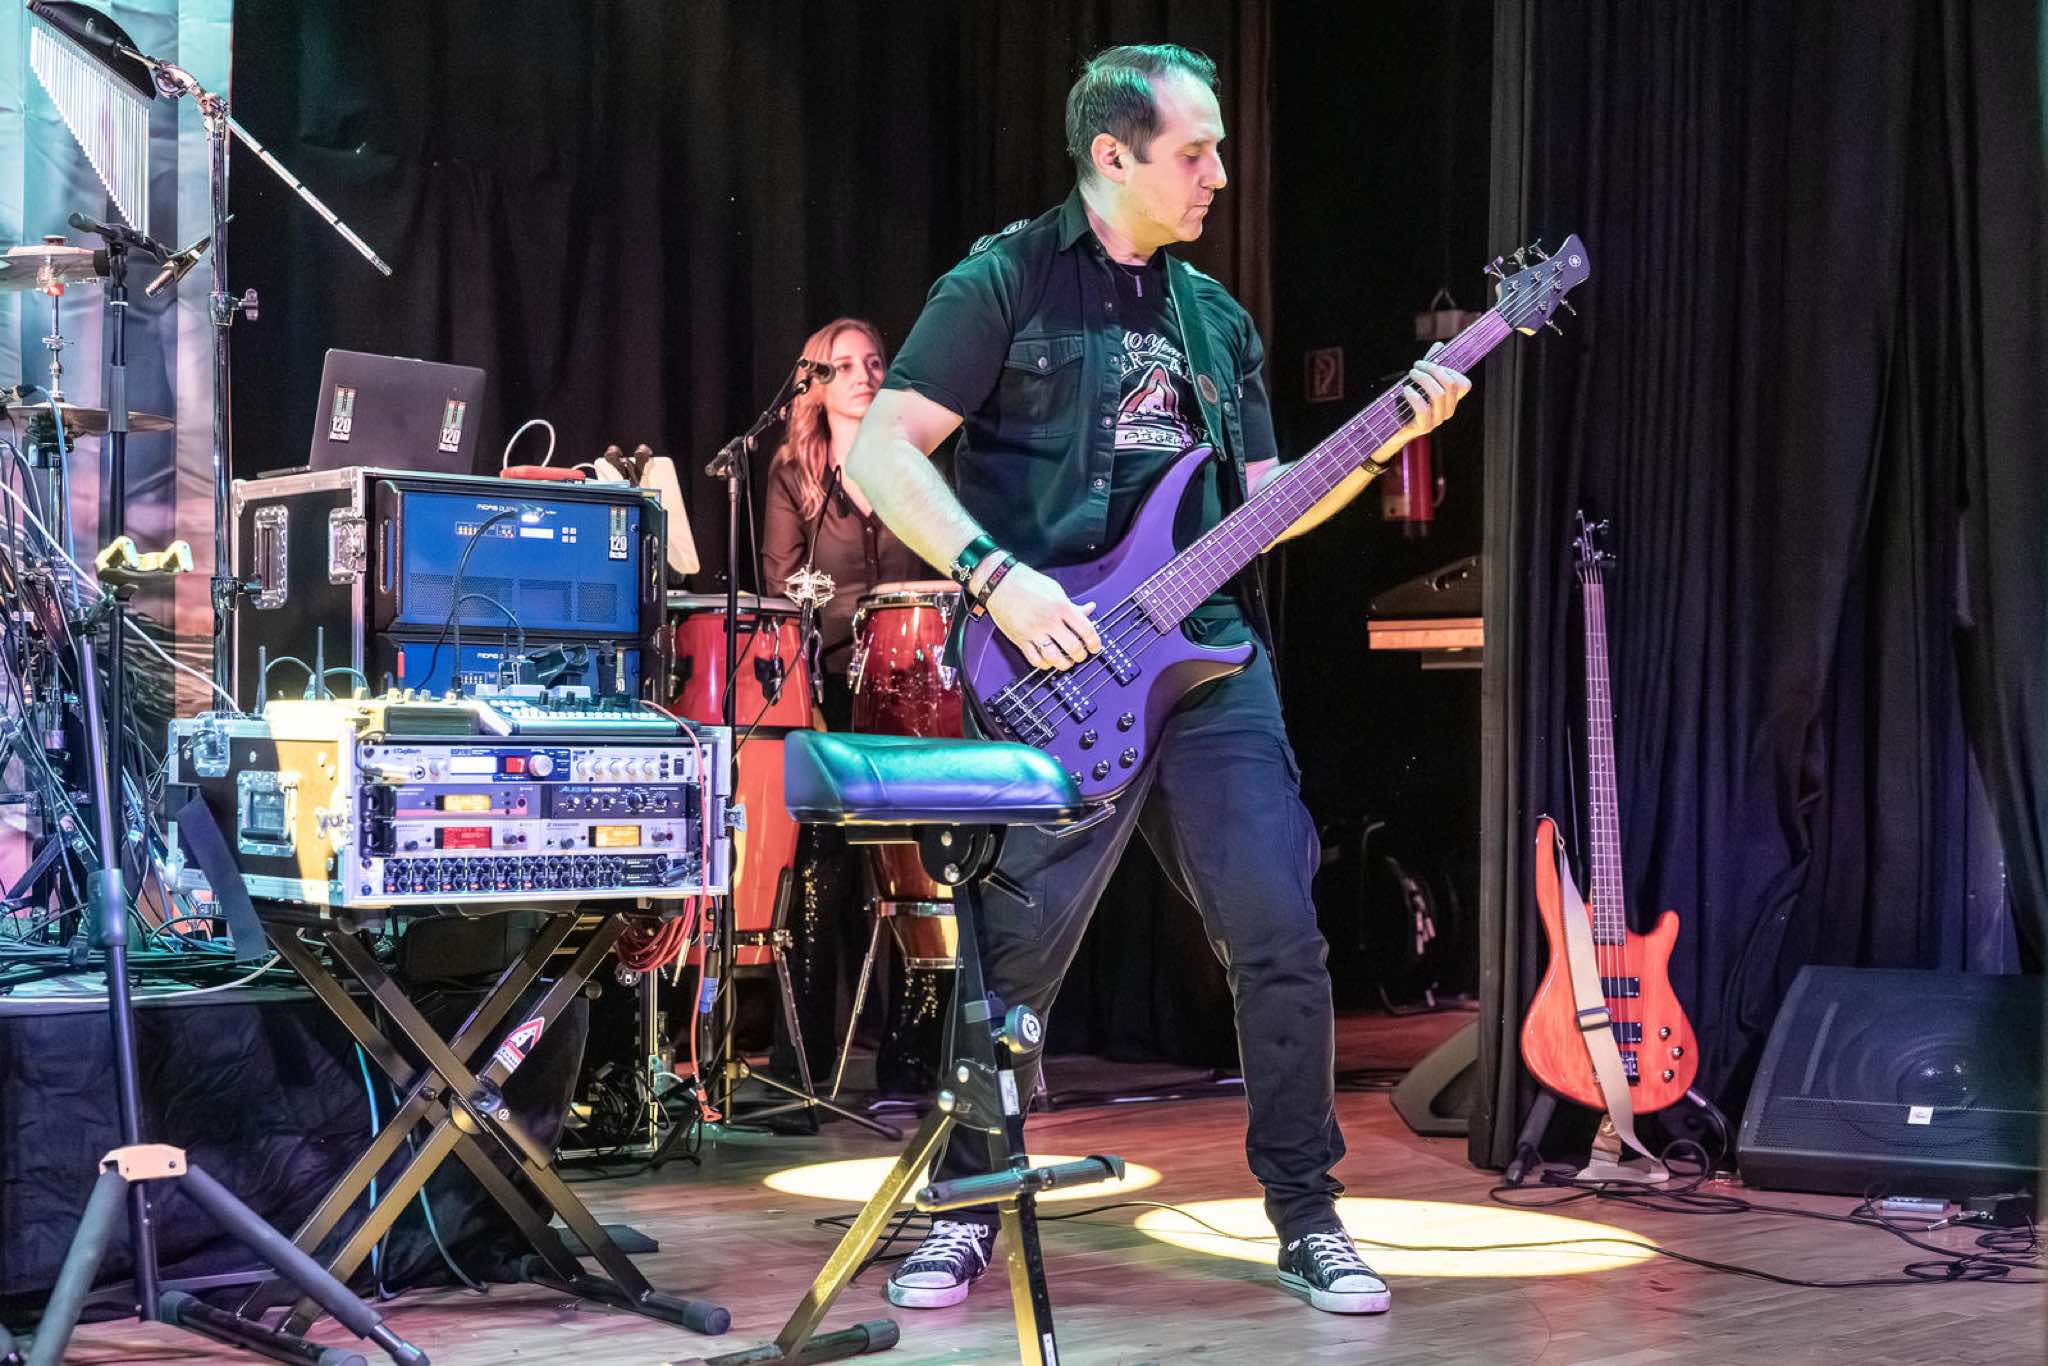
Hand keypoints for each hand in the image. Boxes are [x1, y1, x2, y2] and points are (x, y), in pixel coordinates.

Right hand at [983, 562, 1098, 671]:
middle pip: (1073, 647)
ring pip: (1054, 658)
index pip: (1086, 630)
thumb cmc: (1026, 582)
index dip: (1095, 642)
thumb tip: (1090, 609)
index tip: (1095, 647)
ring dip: (1064, 664)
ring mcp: (1033, 631)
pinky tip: (1049, 660)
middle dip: (1081, 655)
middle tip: (1081, 654)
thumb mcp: (1055, 589)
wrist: (999, 581)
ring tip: (1067, 661)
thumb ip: (1072, 604)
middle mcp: (1048, 620)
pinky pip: (1035, 659)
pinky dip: (1045, 664)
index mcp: (1061, 606)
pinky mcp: (1020, 639)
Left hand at [1394, 342, 1472, 440]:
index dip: (1450, 370)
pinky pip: (1424, 409)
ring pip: (1439, 394)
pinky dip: (1414, 396)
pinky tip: (1406, 390)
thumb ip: (1431, 365)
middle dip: (1433, 369)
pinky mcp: (1424, 427)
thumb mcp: (1420, 381)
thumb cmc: (1407, 402)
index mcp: (1451, 400)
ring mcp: (1437, 421)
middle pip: (1450, 384)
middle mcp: (1447, 411)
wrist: (1391, 428)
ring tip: (1411, 374)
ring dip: (1424, 379)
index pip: (1464, 384)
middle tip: (1417, 365)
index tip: (1432, 363)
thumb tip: (1439, 345)